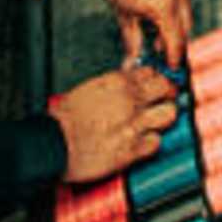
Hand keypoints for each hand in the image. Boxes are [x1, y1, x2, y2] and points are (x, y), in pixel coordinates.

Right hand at [47, 63, 179, 183]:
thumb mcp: (89, 89)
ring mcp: (133, 125)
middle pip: (167, 89)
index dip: (155, 81)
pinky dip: (151, 143)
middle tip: (161, 103)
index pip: (152, 72)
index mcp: (117, 82)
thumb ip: (113, 85)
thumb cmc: (63, 120)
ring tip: (154, 123)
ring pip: (169, 114)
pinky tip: (141, 143)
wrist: (52, 144)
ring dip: (162, 119)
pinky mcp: (132, 149)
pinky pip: (156, 143)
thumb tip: (128, 83)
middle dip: (166, 95)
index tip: (154, 87)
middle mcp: (129, 100)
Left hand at [89, 0, 193, 66]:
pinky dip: (174, 2)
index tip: (171, 67)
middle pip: (186, 27)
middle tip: (160, 48)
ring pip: (186, 9)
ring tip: (154, 25)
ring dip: (174, 21)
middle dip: (175, 40)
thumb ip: (133, 41)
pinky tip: (157, 3)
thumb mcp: (123, 15)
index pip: (176, 41)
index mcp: (164, 6)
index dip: (174, 57)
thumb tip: (132, 61)